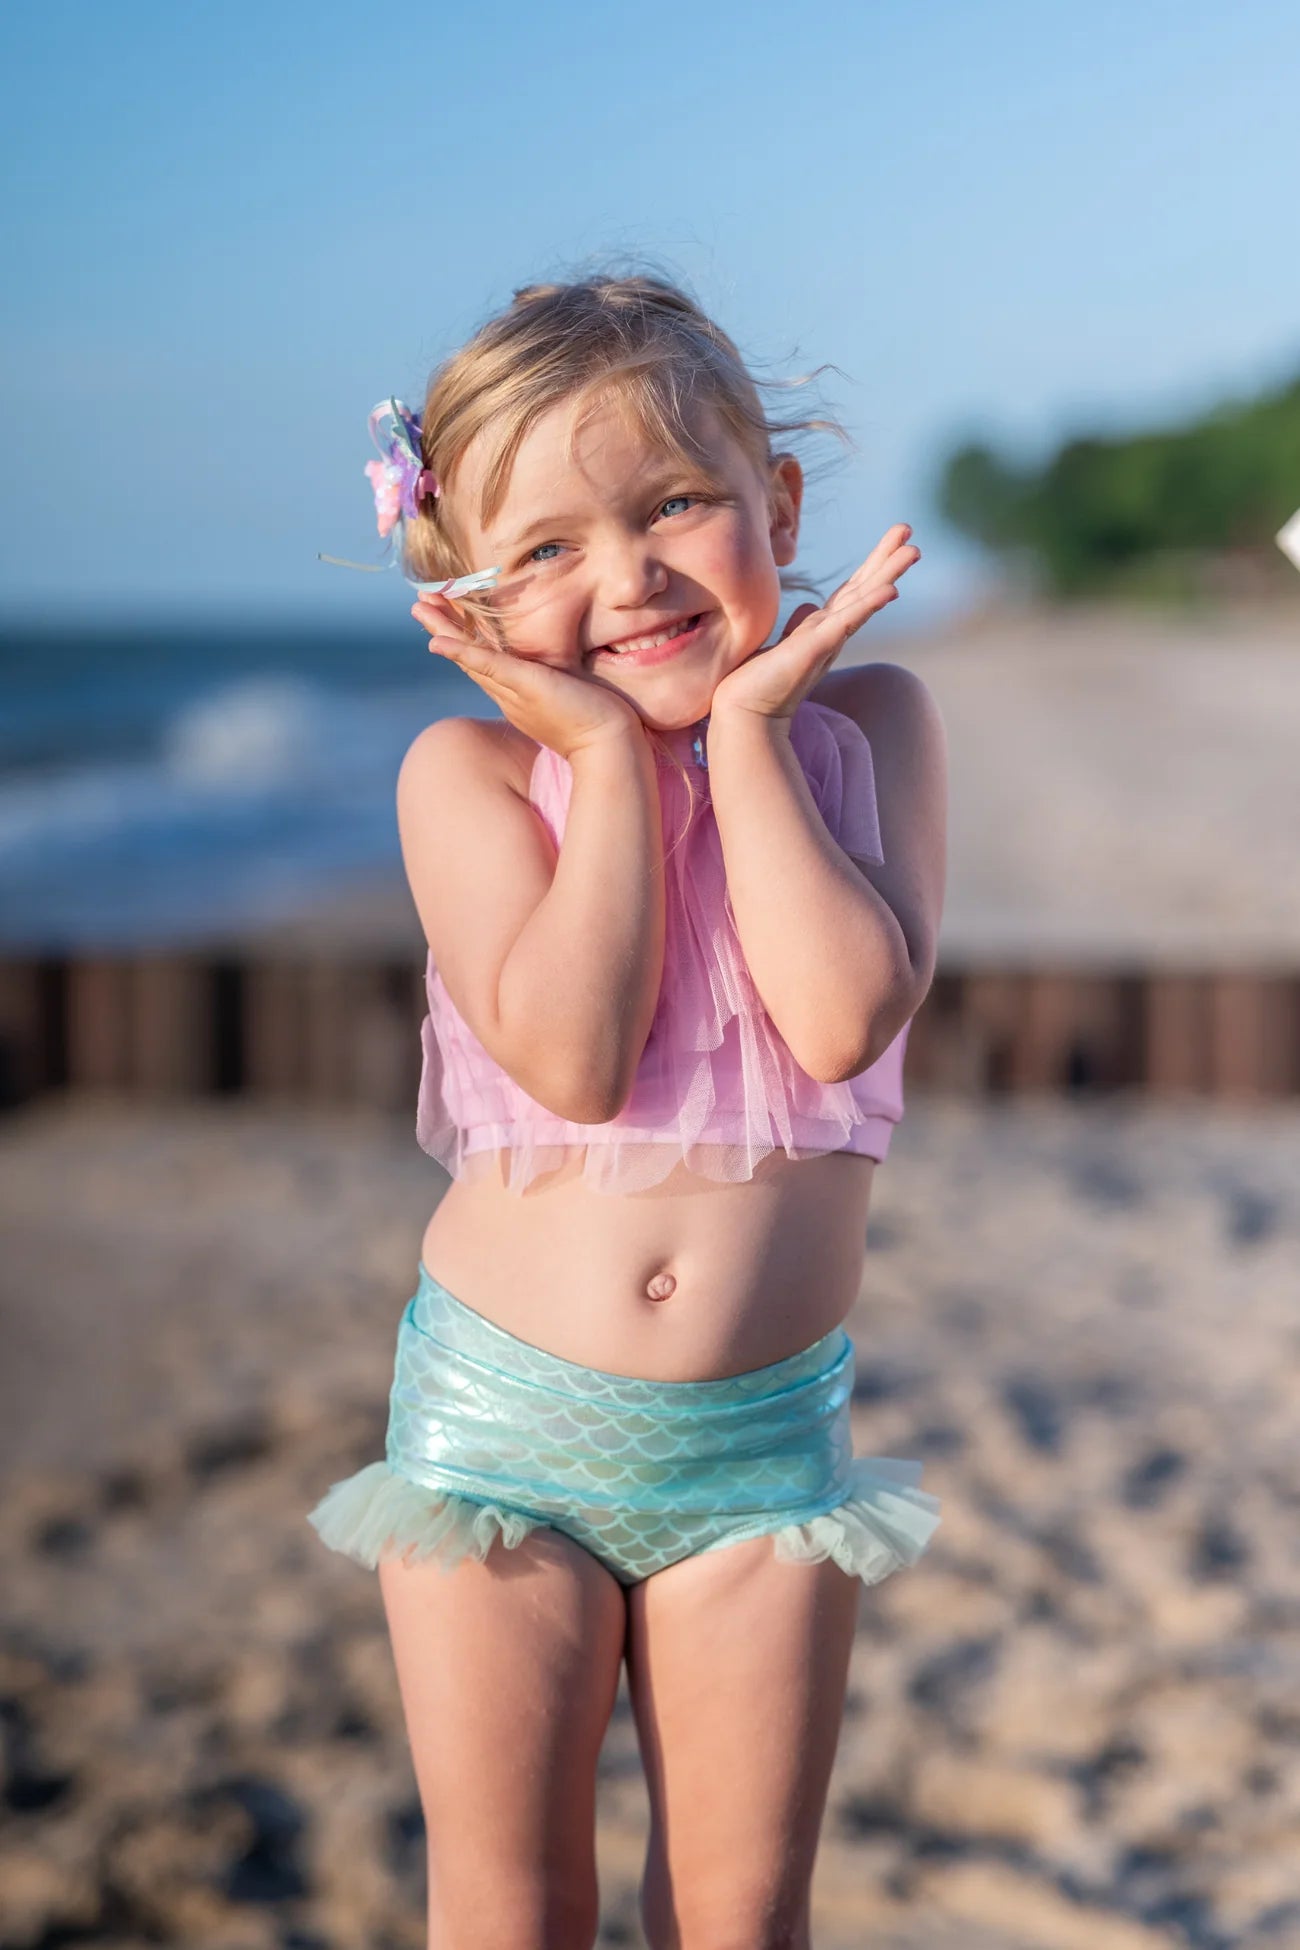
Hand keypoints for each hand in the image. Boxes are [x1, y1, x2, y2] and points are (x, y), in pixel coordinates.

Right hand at [411, 593, 644, 761]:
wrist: (609, 747)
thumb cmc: (599, 722)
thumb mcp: (574, 694)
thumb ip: (561, 681)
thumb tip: (564, 670)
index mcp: (518, 694)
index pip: (484, 661)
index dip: (462, 639)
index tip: (445, 617)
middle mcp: (509, 694)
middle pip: (468, 656)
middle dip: (443, 628)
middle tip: (418, 604)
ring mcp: (514, 692)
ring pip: (471, 657)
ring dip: (443, 632)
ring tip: (419, 608)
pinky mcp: (525, 687)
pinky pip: (489, 666)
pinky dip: (463, 653)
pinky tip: (438, 643)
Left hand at [709, 524, 919, 726]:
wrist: (742, 713)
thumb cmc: (758, 682)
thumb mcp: (783, 645)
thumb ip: (799, 627)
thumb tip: (808, 604)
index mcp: (823, 628)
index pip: (853, 590)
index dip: (872, 564)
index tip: (892, 538)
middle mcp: (831, 633)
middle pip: (866, 588)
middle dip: (887, 559)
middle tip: (908, 529)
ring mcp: (827, 641)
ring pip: (864, 600)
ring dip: (889, 574)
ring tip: (913, 550)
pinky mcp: (815, 650)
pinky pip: (847, 623)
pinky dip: (868, 606)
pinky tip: (890, 590)